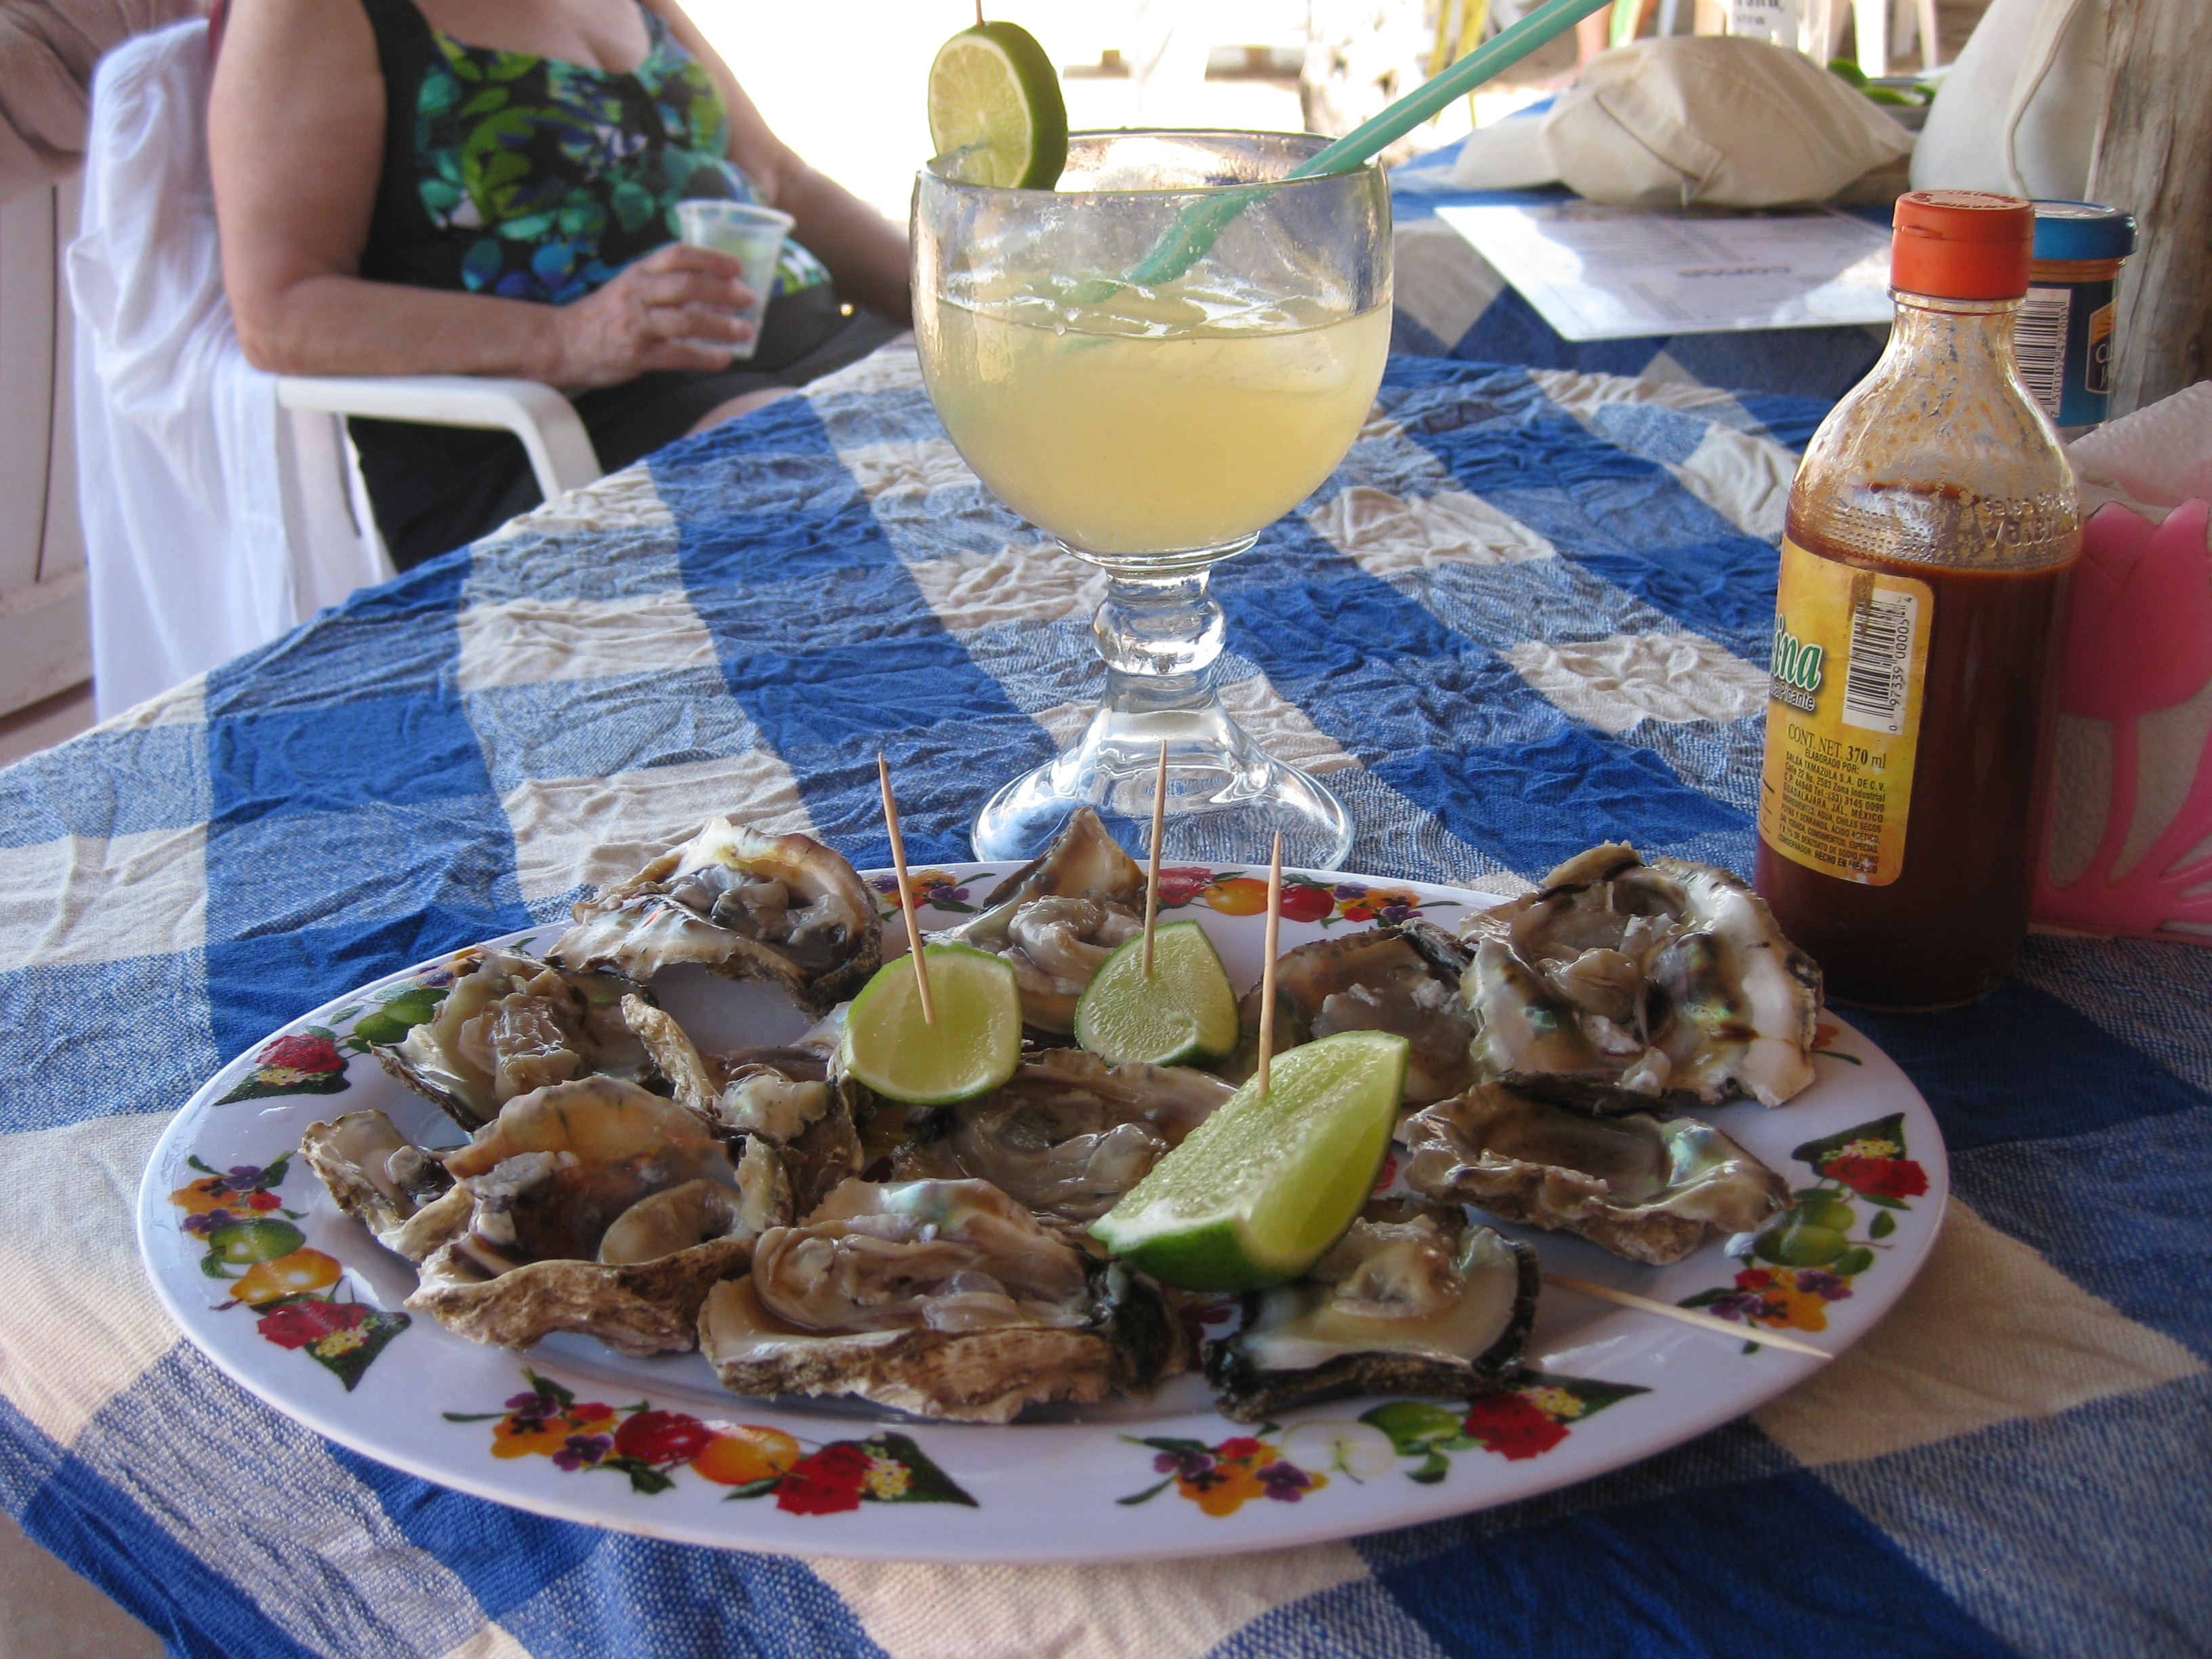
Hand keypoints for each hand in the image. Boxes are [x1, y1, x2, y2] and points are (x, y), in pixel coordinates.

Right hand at [547, 242, 758, 387]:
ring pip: (686, 320)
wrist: (565, 342)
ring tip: (745, 331)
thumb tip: (716, 289)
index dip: (710, 258)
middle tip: (748, 299)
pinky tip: (723, 359)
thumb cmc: (607, 315)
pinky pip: (677, 355)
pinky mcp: (637, 354)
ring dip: (721, 326)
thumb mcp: (631, 287)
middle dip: (723, 291)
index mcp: (639, 273)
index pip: (677, 255)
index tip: (737, 266)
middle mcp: (638, 294)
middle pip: (687, 285)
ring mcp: (637, 325)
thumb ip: (666, 284)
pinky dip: (704, 357)